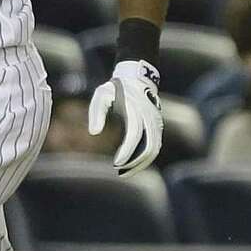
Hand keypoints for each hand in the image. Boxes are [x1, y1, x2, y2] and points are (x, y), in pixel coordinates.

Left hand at [88, 61, 162, 177]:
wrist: (137, 77)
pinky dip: (146, 158)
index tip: (116, 163)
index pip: (134, 136)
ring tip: (124, 172)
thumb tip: (93, 132)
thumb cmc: (115, 88)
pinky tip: (133, 165)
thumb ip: (96, 113)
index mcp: (136, 111)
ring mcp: (156, 123)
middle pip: (149, 148)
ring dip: (141, 163)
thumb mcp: (101, 95)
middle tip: (119, 172)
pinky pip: (155, 146)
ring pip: (154, 150)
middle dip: (135, 163)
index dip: (127, 152)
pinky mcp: (157, 126)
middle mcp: (149, 118)